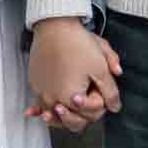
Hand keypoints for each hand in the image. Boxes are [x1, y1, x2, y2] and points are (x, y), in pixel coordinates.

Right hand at [25, 17, 122, 133]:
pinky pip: (40, 102)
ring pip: (54, 116)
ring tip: (62, 113)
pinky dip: (39, 108)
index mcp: (71, 98)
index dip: (99, 102)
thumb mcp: (101, 67)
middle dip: (83, 113)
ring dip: (60, 117)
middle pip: (73, 121)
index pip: (91, 114)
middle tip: (87, 99)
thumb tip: (115, 106)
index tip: (98, 88)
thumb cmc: (77, 44)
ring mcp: (42, 93)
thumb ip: (111, 91)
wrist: (54, 26)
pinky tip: (32, 113)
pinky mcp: (35, 84)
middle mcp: (53, 100)